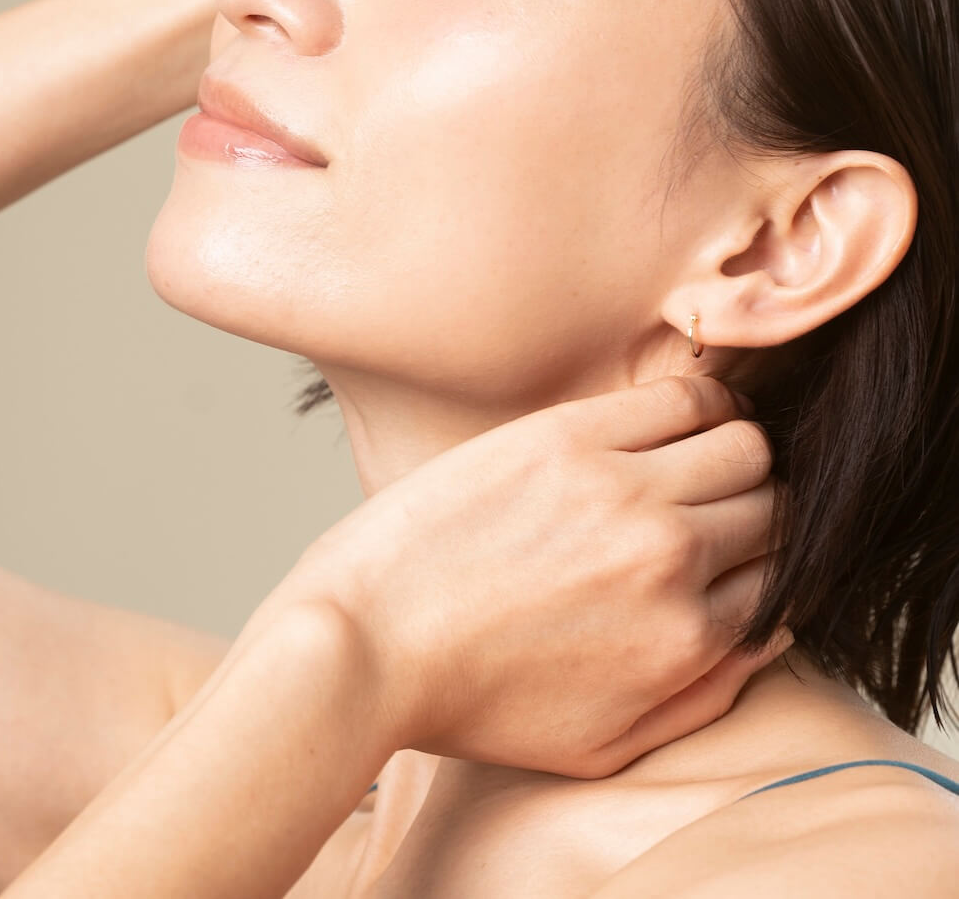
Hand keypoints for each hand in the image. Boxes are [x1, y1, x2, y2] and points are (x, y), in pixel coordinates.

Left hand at [267, 375, 791, 777]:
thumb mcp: (598, 746)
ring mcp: (619, 491)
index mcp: (685, 639)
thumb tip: (765, 636)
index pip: (782, 578)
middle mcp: (670, 560)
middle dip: (748, 514)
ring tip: (680, 467)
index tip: (722, 557)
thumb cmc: (465, 700)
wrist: (363, 647)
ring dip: (729, 456)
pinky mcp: (564, 439)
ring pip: (743, 447)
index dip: (756, 567)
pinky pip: (681, 398)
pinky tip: (665, 422)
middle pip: (773, 509)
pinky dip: (697, 404)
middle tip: (698, 511)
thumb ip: (700, 698)